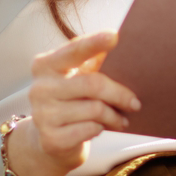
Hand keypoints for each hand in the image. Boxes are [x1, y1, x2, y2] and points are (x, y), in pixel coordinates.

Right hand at [11, 30, 141, 175]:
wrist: (49, 140)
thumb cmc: (71, 101)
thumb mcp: (77, 77)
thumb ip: (92, 62)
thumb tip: (118, 42)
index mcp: (45, 65)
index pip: (74, 50)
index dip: (94, 42)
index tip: (115, 36)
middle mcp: (39, 88)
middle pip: (92, 84)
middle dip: (119, 94)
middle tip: (135, 103)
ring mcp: (42, 114)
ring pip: (95, 109)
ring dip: (114, 115)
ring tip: (121, 119)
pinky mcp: (51, 138)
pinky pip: (90, 129)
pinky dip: (102, 128)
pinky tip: (102, 128)